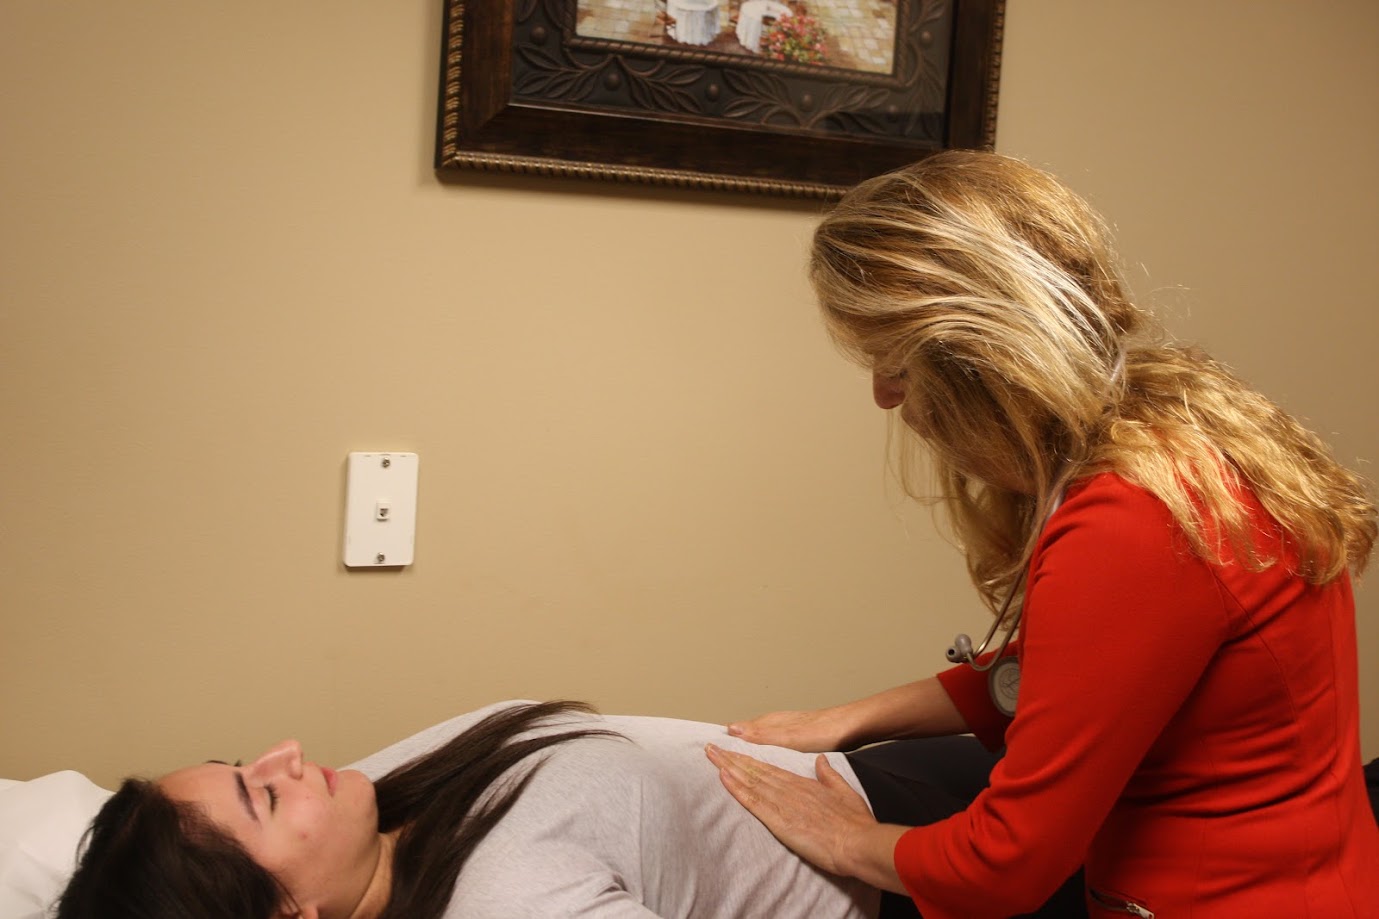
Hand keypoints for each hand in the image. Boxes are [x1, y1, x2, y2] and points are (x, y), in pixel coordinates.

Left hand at [705, 744, 906, 892]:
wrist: (859, 842)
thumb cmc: (855, 822)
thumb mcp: (843, 791)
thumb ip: (829, 775)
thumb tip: (821, 760)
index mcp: (804, 784)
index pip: (770, 769)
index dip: (750, 760)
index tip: (734, 752)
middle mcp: (790, 789)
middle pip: (755, 770)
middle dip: (731, 758)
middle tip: (711, 747)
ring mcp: (784, 803)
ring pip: (750, 781)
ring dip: (728, 767)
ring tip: (711, 755)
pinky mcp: (779, 820)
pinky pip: (753, 801)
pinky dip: (736, 788)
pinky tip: (723, 777)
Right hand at [725, 708, 853, 751]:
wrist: (851, 727)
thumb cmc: (822, 731)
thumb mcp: (789, 736)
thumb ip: (761, 734)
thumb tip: (732, 729)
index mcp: (770, 724)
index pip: (739, 731)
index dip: (725, 742)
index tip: (708, 749)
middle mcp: (775, 724)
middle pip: (746, 734)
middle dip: (732, 745)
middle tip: (713, 754)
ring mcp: (786, 729)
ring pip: (758, 737)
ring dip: (746, 747)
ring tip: (732, 756)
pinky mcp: (797, 736)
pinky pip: (771, 742)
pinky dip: (762, 749)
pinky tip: (766, 756)